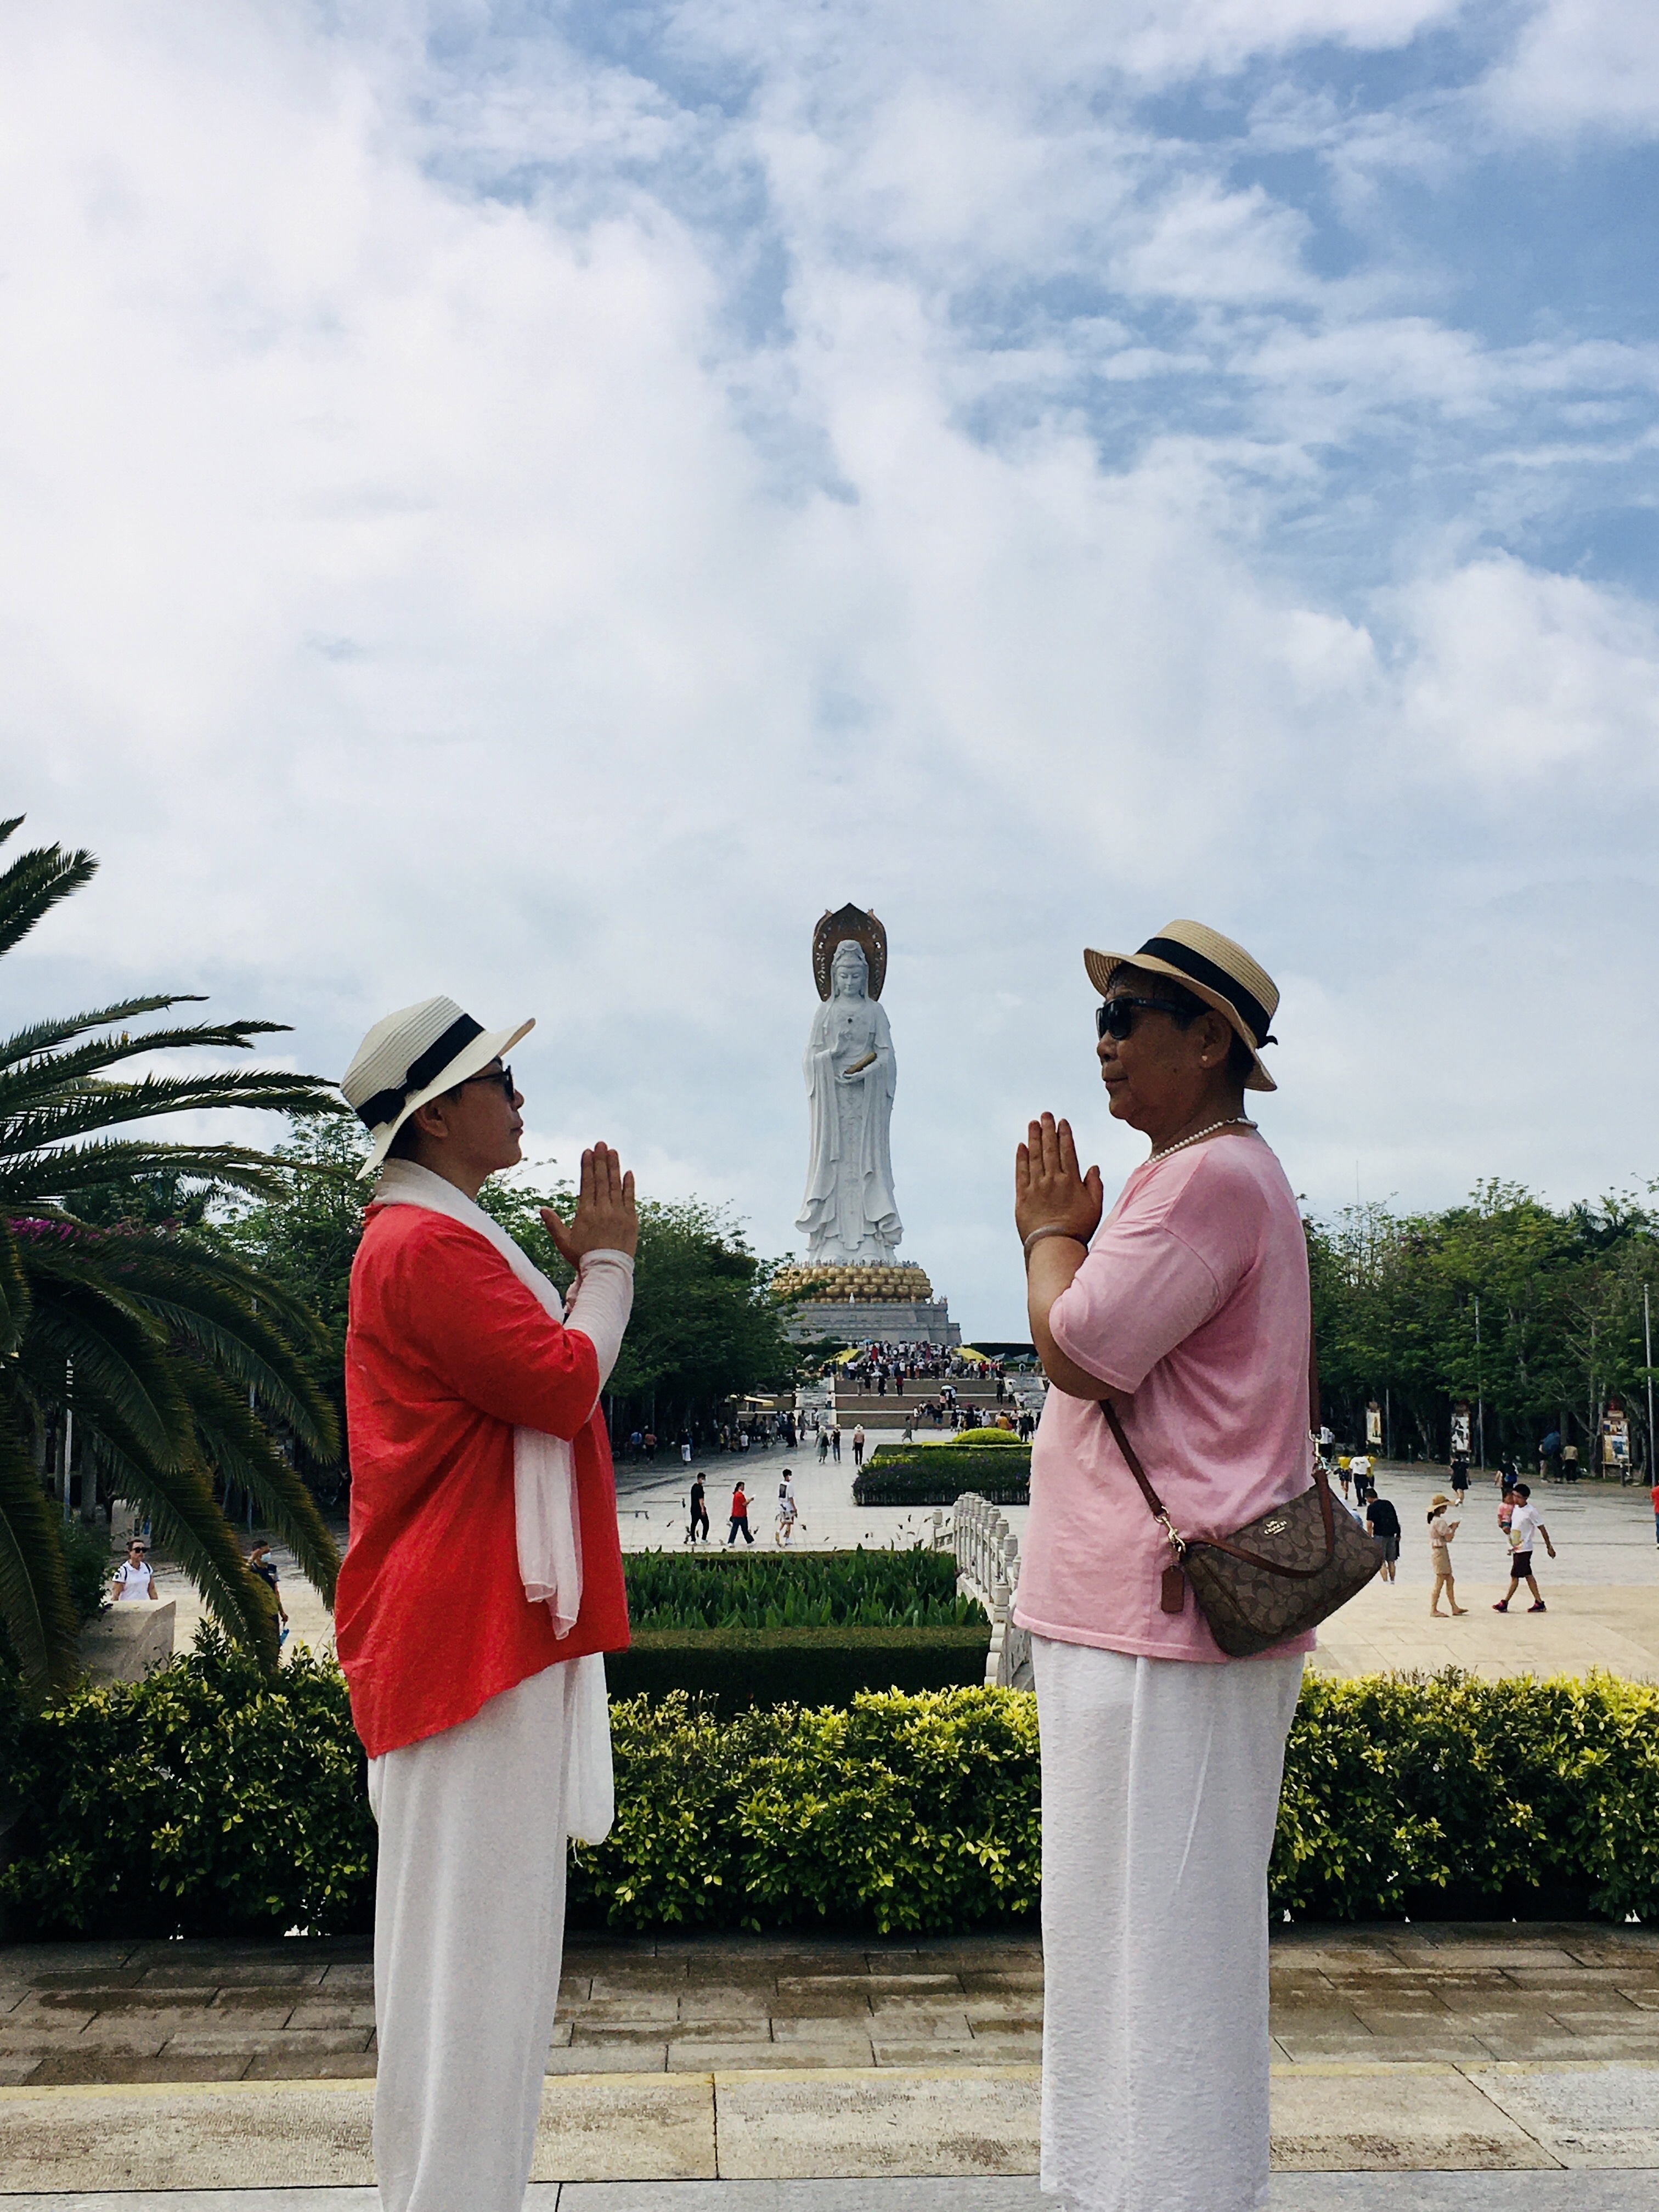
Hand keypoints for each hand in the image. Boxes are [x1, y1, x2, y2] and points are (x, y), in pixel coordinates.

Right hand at [543, 1143, 637, 1262]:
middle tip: (601, 1143)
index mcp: (585, 1213)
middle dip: (601, 1160)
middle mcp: (602, 1210)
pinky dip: (629, 1185)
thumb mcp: (564, 1242)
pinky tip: (628, 1172)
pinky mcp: (631, 1220)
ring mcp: (618, 1214)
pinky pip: (631, 1199)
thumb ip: (553, 1224)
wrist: (606, 1272)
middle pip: (602, 1180)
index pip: (587, 1183)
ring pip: (616, 1185)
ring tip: (613, 1151)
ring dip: (614, 1167)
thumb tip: (541, 1209)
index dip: (587, 1166)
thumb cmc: (583, 1258)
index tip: (587, 1151)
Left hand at [1015, 1113, 1102, 1246]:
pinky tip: (1021, 1146)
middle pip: (1050, 1149)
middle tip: (1045, 1114)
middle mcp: (1053, 1180)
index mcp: (1071, 1181)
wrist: (1054, 1246)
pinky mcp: (1022, 1196)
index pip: (1068, 1151)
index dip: (1064, 1135)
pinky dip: (1021, 1158)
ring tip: (1033, 1123)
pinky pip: (1021, 1173)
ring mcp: (1036, 1187)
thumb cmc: (1078, 1229)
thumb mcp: (1095, 1207)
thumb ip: (1095, 1185)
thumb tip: (1093, 1166)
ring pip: (1035, 1157)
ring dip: (1034, 1138)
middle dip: (1048, 1130)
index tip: (1062, 1122)